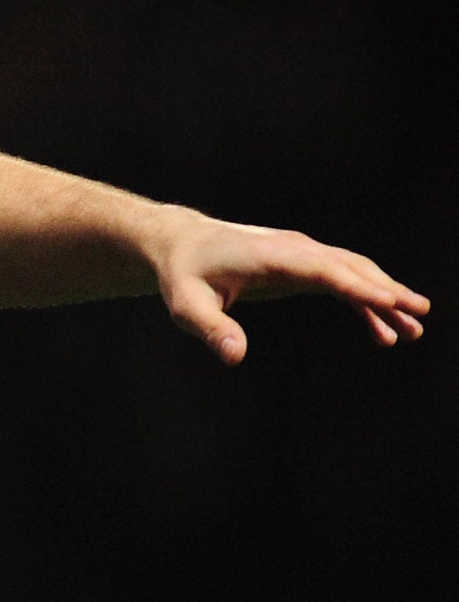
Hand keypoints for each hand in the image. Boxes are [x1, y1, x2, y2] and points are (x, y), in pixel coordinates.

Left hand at [154, 211, 428, 364]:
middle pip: (350, 267)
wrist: (181, 244)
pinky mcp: (301, 265)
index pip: (323, 269)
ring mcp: (301, 254)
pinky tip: (383, 333)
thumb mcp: (188, 305)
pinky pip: (342, 282)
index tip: (390, 301)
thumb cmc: (183, 275)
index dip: (357, 285)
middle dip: (386, 290)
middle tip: (420, 314)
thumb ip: (211, 329)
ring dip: (384, 297)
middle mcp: (293, 249)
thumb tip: (235, 357)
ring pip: (353, 272)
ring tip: (414, 329)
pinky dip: (364, 303)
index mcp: (271, 255)